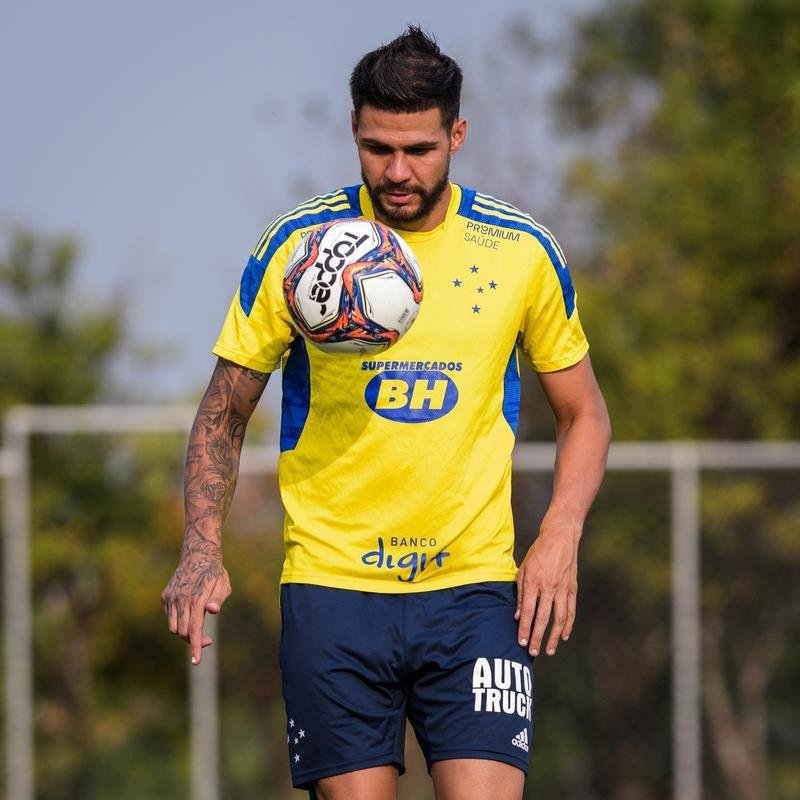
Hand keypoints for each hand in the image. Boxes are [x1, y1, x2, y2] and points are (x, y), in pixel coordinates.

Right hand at [161, 552, 230, 664]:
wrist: (197, 555)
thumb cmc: (215, 572)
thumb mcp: (223, 584)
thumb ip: (218, 599)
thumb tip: (212, 611)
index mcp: (196, 597)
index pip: (194, 628)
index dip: (196, 646)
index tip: (196, 661)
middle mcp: (180, 598)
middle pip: (183, 632)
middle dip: (194, 640)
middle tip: (209, 640)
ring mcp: (171, 597)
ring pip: (173, 628)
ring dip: (184, 633)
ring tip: (198, 628)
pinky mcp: (165, 596)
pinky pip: (169, 617)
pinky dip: (178, 621)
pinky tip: (189, 612)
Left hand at [514, 522, 579, 655]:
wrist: (560, 537)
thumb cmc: (538, 553)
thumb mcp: (523, 569)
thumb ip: (520, 592)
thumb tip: (518, 615)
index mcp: (533, 581)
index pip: (528, 611)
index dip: (524, 629)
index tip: (521, 642)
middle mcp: (548, 587)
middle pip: (542, 618)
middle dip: (537, 637)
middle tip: (533, 652)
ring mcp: (562, 588)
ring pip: (559, 618)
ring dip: (553, 636)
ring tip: (548, 650)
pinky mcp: (572, 588)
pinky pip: (571, 611)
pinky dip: (568, 625)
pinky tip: (563, 636)